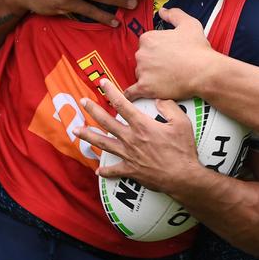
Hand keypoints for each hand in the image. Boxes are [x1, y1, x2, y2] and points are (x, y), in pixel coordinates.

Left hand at [75, 79, 199, 192]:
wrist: (182, 177)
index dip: (111, 92)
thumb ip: (169, 107)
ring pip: (103, 143)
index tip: (102, 83)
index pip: (122, 104)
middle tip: (83, 102)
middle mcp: (131, 138)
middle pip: (106, 122)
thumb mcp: (182, 123)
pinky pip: (114, 170)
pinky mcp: (130, 170)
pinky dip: (106, 171)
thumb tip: (159, 99)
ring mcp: (128, 155)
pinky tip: (99, 170)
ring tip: (76, 131)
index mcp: (142, 125)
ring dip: (88, 136)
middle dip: (92, 110)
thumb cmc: (182, 150)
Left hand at [125, 6, 211, 99]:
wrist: (204, 71)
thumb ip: (173, 14)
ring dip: (148, 77)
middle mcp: (141, 53)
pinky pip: (132, 92)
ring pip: (140, 74)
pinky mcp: (145, 88)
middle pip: (142, 59)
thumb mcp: (188, 24)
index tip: (167, 54)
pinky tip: (130, 97)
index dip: (157, 50)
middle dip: (152, 63)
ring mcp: (142, 71)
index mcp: (148, 38)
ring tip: (165, 80)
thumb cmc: (198, 49)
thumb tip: (162, 11)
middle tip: (168, 67)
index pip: (146, 44)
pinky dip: (131, 95)